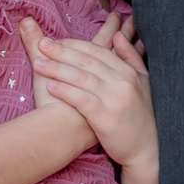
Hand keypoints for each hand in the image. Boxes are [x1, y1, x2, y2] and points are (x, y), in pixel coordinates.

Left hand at [19, 15, 156, 164]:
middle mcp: (123, 82)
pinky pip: (81, 100)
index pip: (98, 51)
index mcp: (129, 71)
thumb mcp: (143, 82)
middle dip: (62, 51)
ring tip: (38, 63)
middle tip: (42, 44)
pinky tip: (49, 86)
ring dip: (57, 69)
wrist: (146, 148)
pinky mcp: (106, 117)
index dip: (76, 45)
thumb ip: (131, 57)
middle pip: (87, 62)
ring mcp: (115, 99)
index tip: (57, 40)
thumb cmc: (140, 116)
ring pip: (81, 78)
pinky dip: (65, 91)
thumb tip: (118, 35)